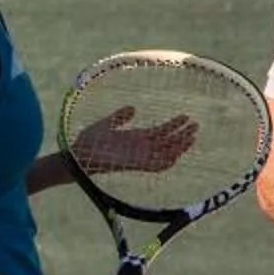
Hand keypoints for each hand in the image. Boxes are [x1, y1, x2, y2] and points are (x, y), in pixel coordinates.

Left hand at [74, 104, 199, 176]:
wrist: (77, 155)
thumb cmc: (88, 141)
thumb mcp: (106, 124)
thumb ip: (119, 117)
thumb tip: (133, 108)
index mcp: (135, 138)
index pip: (161, 132)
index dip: (174, 125)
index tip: (186, 116)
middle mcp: (140, 148)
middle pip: (168, 142)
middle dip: (182, 134)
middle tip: (196, 125)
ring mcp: (138, 157)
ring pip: (166, 153)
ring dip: (179, 146)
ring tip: (192, 136)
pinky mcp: (134, 164)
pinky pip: (155, 166)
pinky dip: (167, 161)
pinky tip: (177, 155)